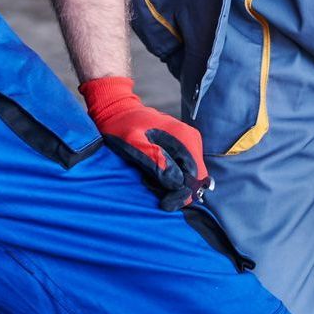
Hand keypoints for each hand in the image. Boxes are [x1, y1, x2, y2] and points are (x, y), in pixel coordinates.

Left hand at [79, 76, 207, 209]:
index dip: (183, 194)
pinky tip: (154, 176)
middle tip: (155, 192)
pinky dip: (171, 178)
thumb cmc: (122, 126)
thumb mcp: (133, 143)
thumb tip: (176, 182)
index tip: (164, 204)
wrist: (117, 110)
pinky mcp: (181, 146)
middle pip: (195, 177)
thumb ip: (155, 160)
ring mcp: (188, 142)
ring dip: (174, 185)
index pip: (196, 176)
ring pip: (190, 175)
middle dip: (178, 190)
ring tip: (151, 182)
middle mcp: (191, 139)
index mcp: (184, 138)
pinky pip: (183, 169)